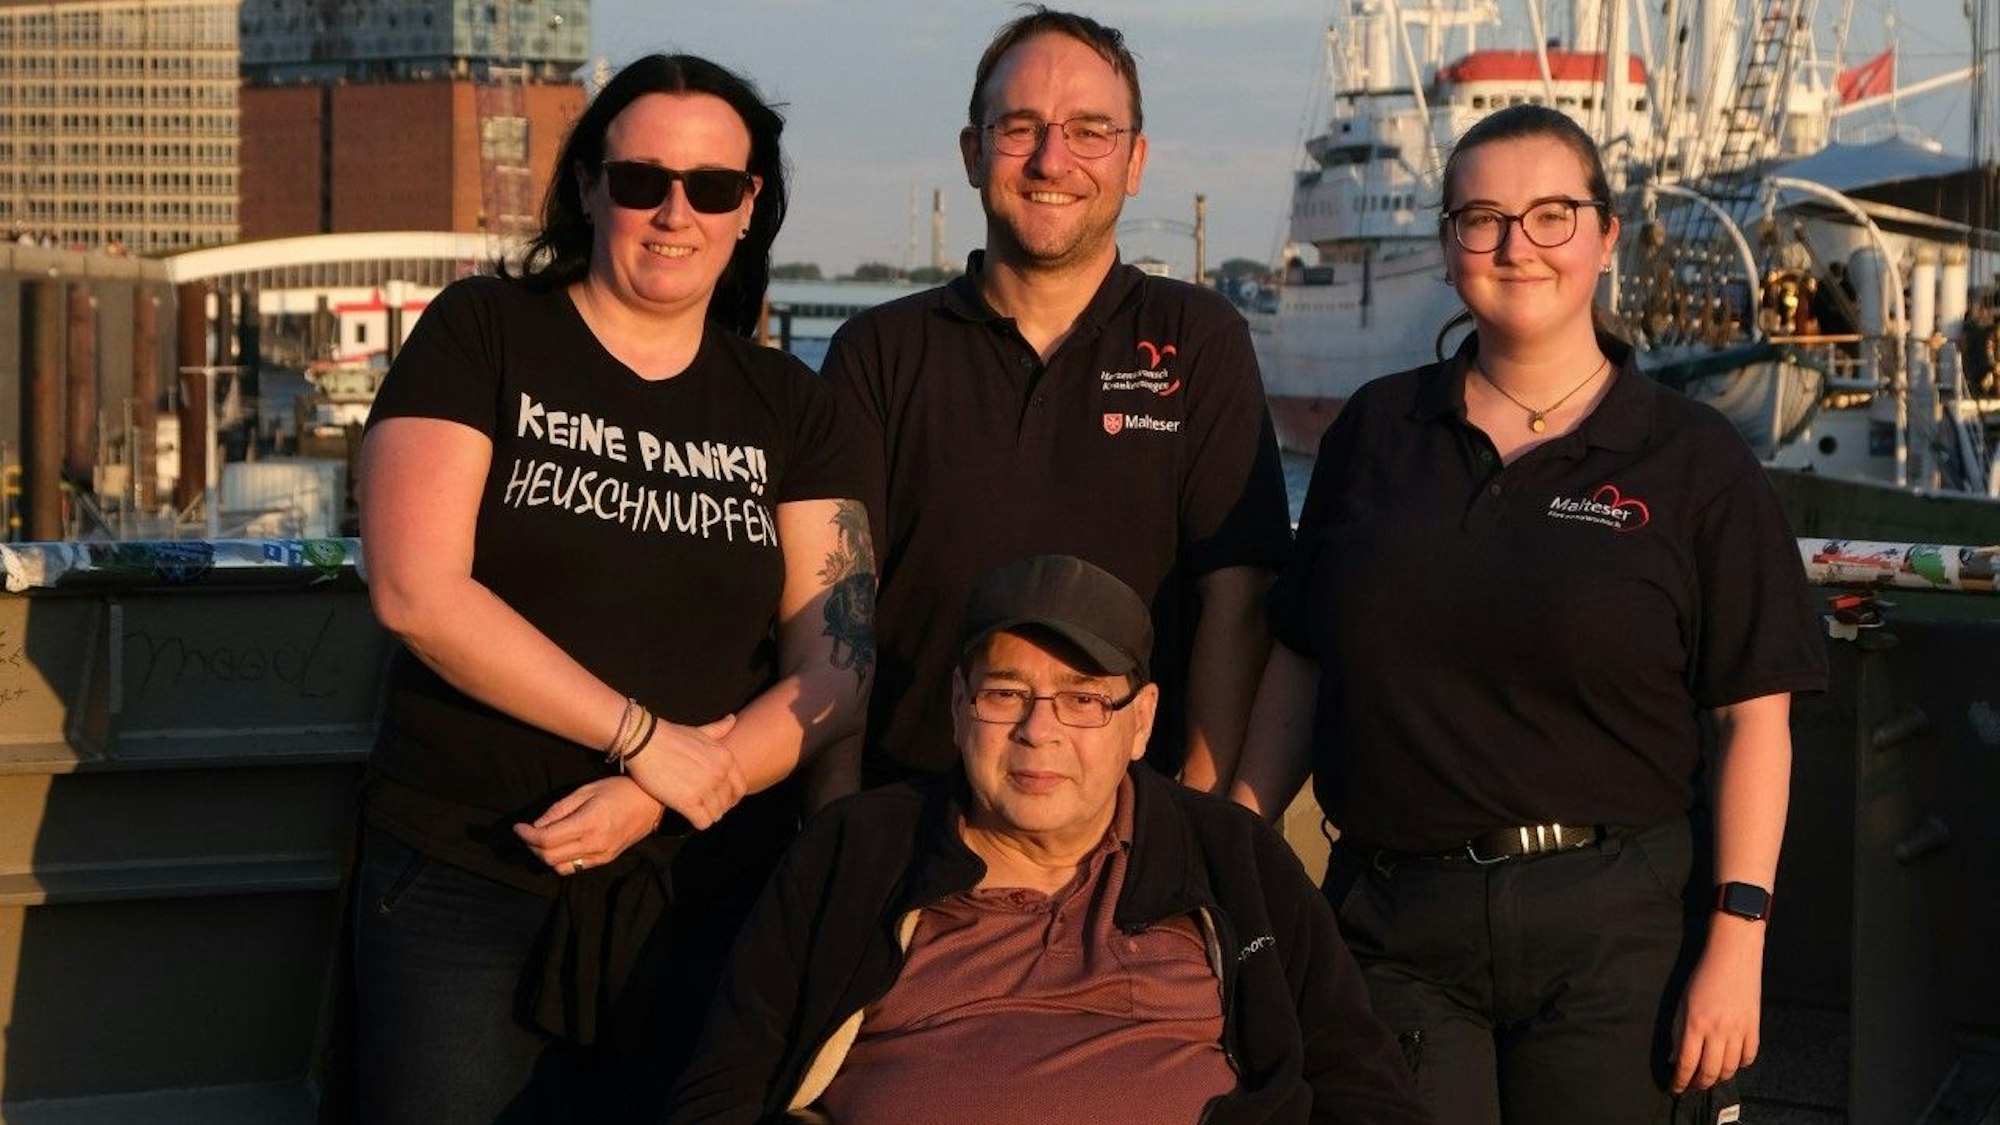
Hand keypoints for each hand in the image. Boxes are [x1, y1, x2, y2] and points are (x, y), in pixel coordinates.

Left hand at [513, 776, 664, 874]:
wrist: (652, 803)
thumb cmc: (618, 790)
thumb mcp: (586, 791)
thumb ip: (559, 810)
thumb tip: (536, 826)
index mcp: (588, 823)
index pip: (547, 839)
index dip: (526, 835)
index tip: (518, 827)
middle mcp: (594, 844)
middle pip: (549, 857)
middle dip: (532, 846)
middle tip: (527, 832)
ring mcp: (601, 855)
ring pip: (560, 868)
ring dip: (545, 856)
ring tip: (543, 840)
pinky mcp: (606, 860)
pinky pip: (576, 868)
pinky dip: (562, 860)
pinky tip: (561, 845)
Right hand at [624, 715, 745, 829]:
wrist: (644, 741)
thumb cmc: (670, 736)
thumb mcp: (700, 731)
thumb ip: (719, 729)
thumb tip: (732, 720)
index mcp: (726, 758)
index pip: (740, 787)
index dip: (730, 796)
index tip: (718, 798)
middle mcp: (720, 774)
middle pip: (727, 803)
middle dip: (717, 806)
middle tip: (703, 805)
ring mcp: (705, 788)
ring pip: (716, 814)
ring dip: (706, 815)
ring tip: (695, 810)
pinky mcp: (688, 801)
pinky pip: (703, 822)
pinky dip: (697, 822)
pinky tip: (688, 815)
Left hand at [1670, 918, 1764, 1092]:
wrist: (1733, 957)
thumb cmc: (1702, 977)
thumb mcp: (1683, 1003)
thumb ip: (1678, 1033)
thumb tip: (1675, 1059)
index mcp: (1695, 1024)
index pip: (1687, 1064)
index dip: (1680, 1081)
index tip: (1675, 1089)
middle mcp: (1718, 1031)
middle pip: (1710, 1072)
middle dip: (1699, 1084)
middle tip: (1693, 1086)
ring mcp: (1739, 1031)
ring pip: (1730, 1069)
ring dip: (1718, 1077)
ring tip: (1710, 1076)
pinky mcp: (1755, 1028)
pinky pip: (1749, 1057)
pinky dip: (1740, 1065)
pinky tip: (1731, 1063)